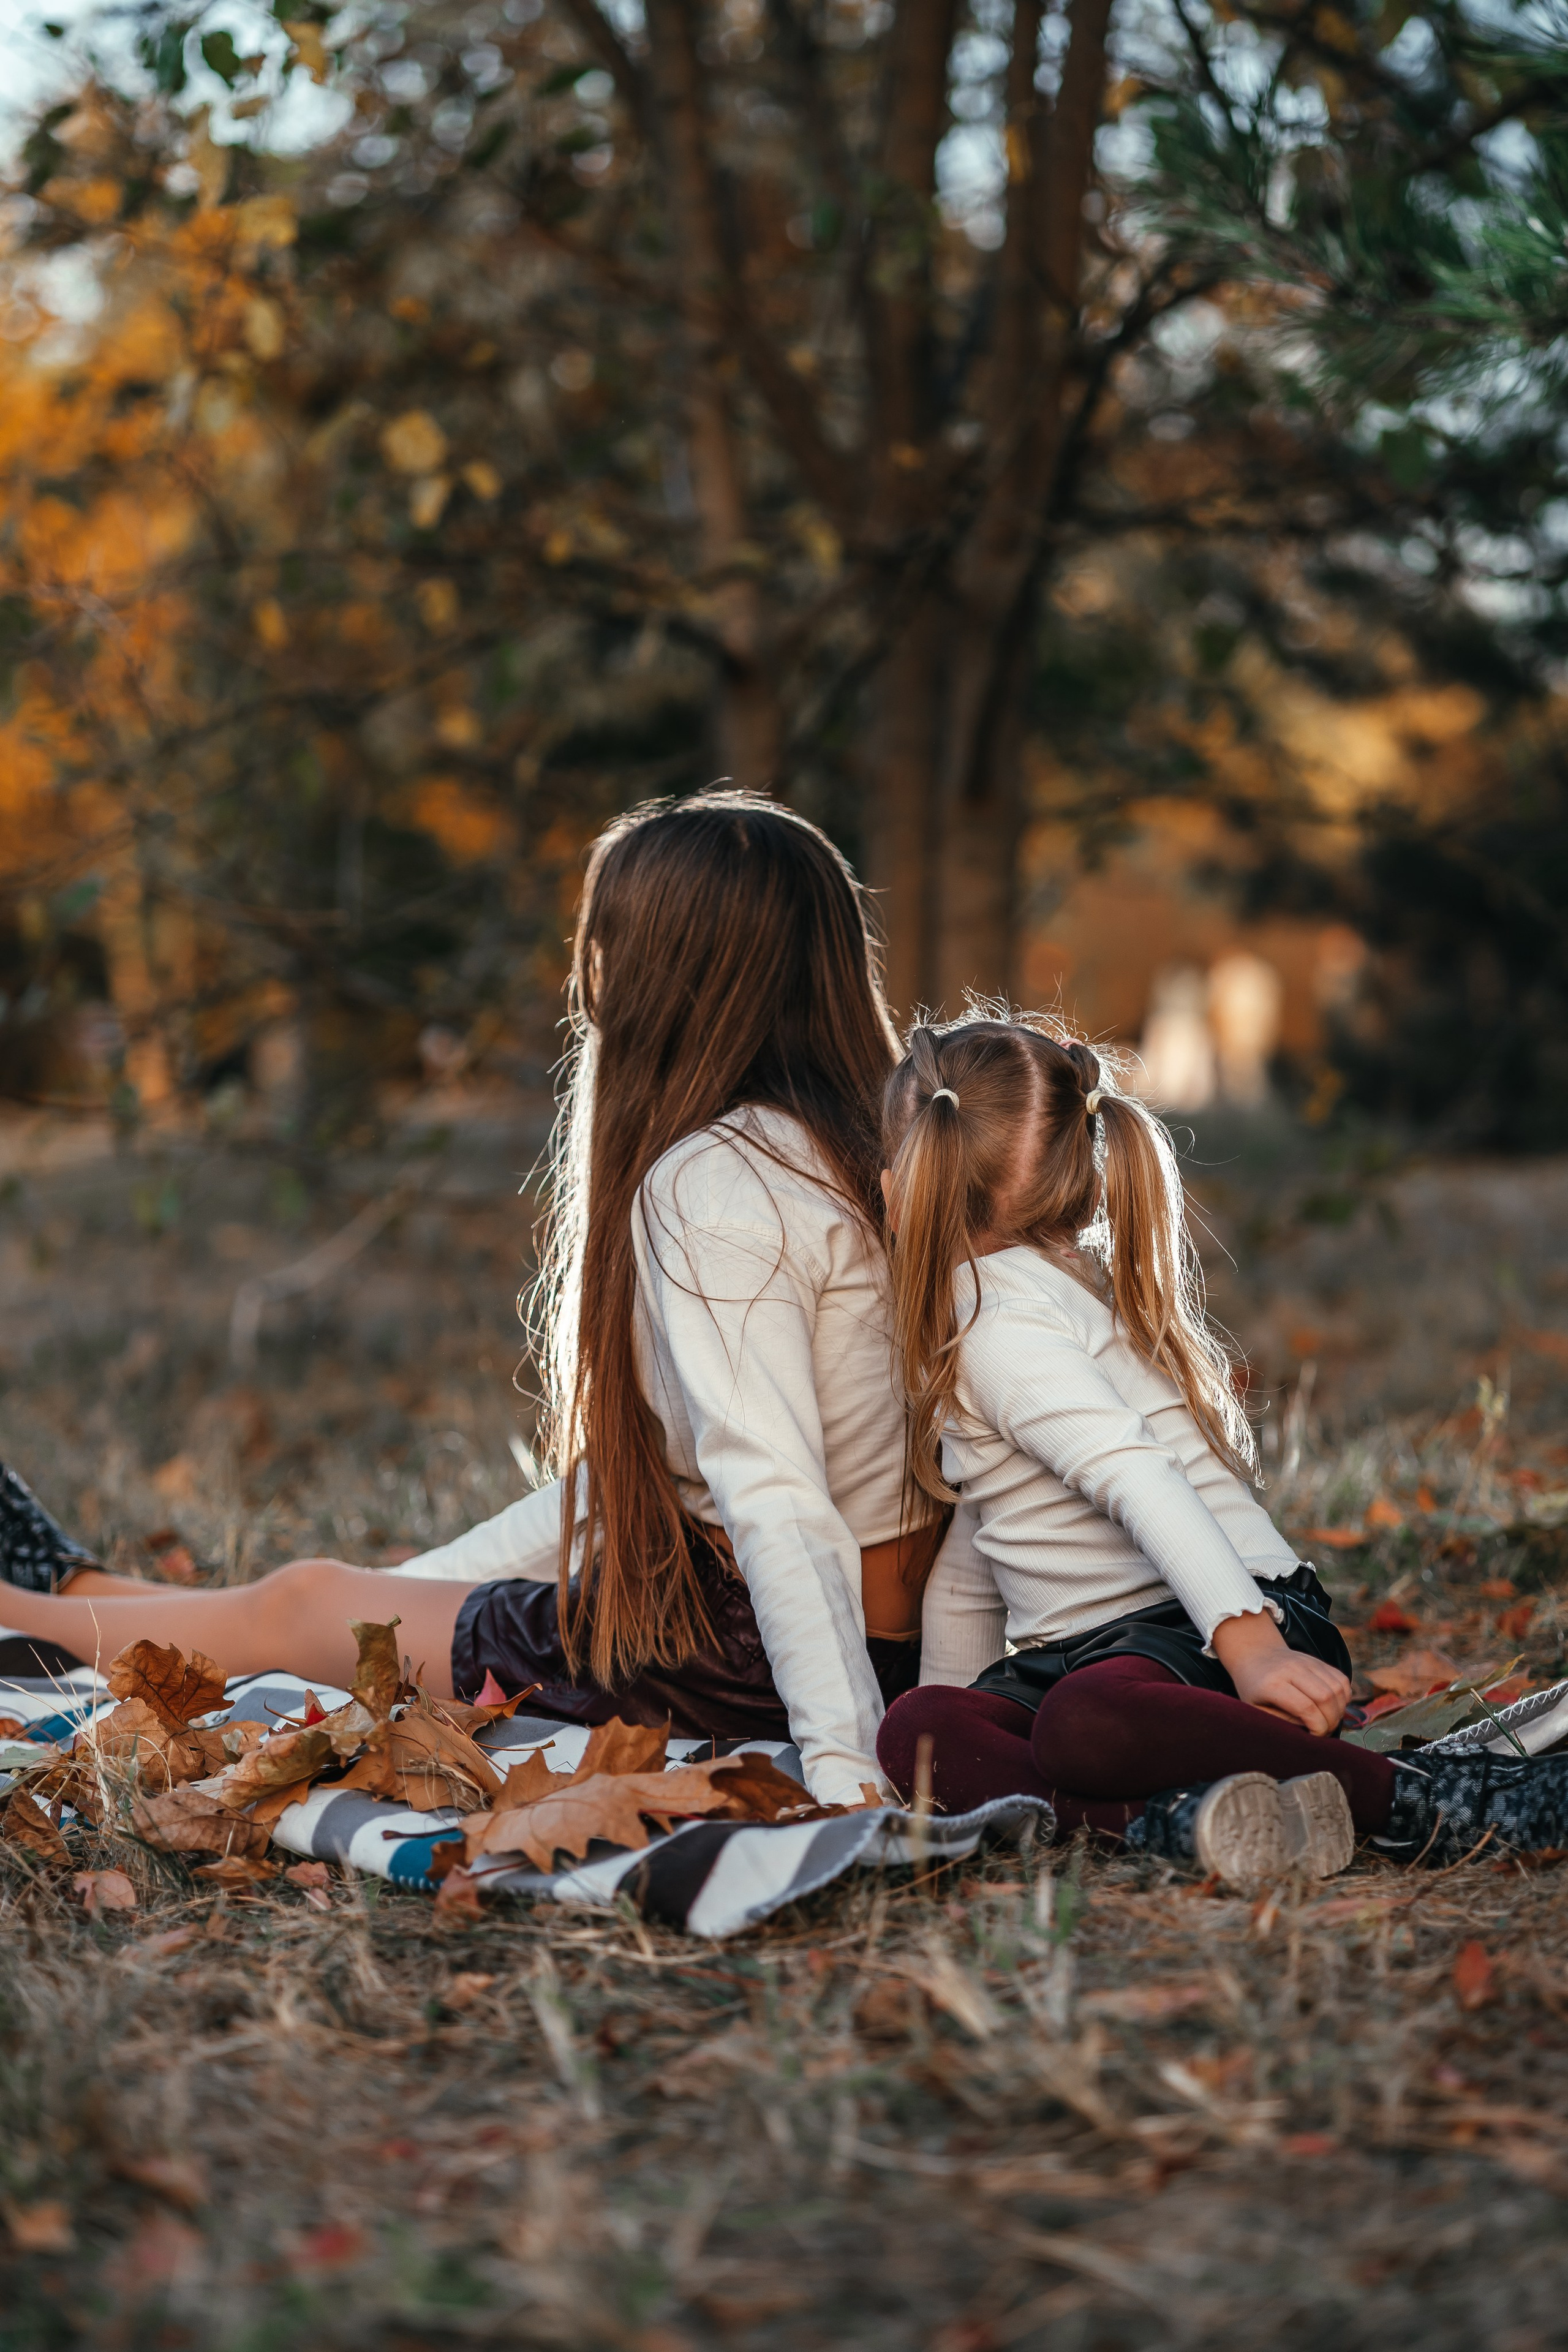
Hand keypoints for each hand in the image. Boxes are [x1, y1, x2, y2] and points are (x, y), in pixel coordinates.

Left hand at [1211, 1609, 1348, 1736]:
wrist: (1256, 1654)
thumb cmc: (1253, 1687)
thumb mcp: (1256, 1709)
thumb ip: (1280, 1722)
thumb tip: (1308, 1731)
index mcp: (1273, 1683)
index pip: (1306, 1708)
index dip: (1317, 1727)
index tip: (1314, 1736)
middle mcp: (1292, 1669)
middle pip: (1326, 1697)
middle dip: (1331, 1721)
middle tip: (1324, 1731)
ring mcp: (1308, 1662)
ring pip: (1338, 1688)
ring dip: (1340, 1710)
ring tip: (1329, 1721)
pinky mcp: (1318, 1661)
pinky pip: (1342, 1680)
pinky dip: (1344, 1697)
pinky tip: (1333, 1707)